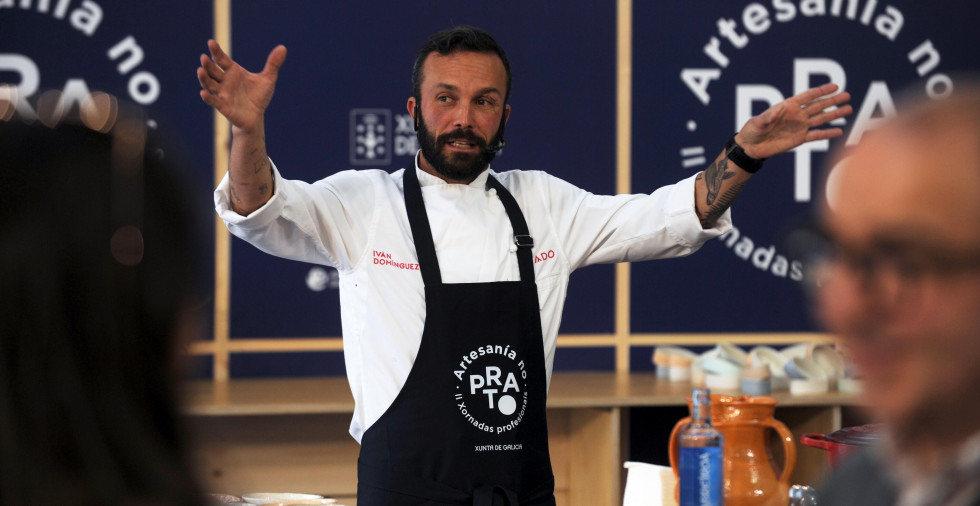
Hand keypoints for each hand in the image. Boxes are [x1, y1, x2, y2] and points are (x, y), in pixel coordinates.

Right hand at [197, 40, 286, 131]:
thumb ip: (273, 64)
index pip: (222, 59)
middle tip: (204, 57)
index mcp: (233, 71)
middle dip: (208, 64)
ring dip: (204, 78)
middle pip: (213, 70)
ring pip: (210, 84)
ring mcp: (222, 93)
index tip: (211, 42)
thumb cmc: (259, 96)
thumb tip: (283, 48)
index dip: (216, 51)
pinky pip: (213, 101)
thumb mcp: (268, 79)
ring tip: (200, 70)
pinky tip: (203, 93)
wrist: (256, 116)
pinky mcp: (223, 106)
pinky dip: (208, 97)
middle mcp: (225, 81)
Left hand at [736, 83, 851, 159]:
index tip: (836, 86)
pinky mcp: (799, 139)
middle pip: (818, 106)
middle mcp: (796, 115)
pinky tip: (839, 132)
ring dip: (834, 115)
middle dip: (833, 101)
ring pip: (820, 119)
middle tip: (848, 96)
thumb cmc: (752, 130)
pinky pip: (816, 135)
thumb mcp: (758, 122)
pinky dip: (827, 134)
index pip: (808, 96)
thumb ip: (768, 117)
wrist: (750, 147)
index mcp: (787, 106)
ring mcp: (799, 126)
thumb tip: (777, 110)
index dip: (821, 91)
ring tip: (848, 110)